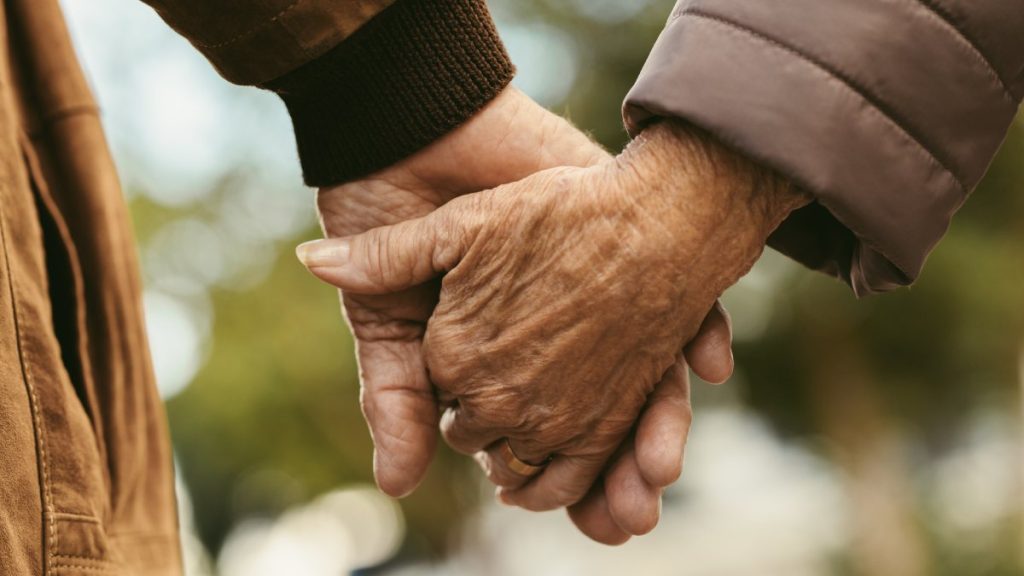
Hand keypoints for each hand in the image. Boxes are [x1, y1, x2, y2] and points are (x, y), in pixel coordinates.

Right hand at [300, 121, 807, 514]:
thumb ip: (393, 394)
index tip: (571, 515)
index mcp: (501, 362)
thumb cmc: (392, 220)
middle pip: (601, 427)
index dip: (553, 482)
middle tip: (626, 520)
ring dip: (661, 429)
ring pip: (646, 381)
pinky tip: (708, 362)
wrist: (418, 136)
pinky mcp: (623, 246)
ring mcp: (597, 297)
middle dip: (616, 478)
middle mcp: (558, 338)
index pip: (537, 440)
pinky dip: (700, 333)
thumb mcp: (385, 316)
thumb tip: (395, 486)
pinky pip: (682, 301)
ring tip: (660, 473)